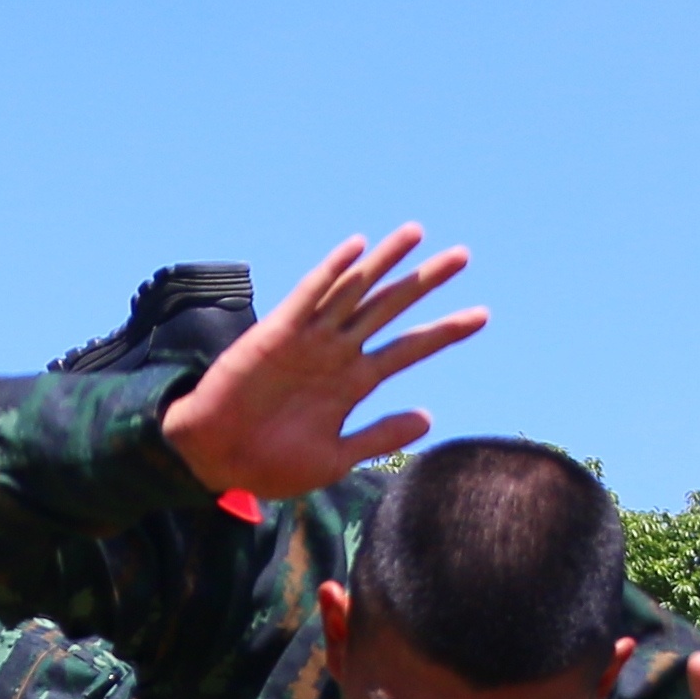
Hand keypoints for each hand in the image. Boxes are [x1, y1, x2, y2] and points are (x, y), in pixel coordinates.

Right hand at [155, 231, 486, 499]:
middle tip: (462, 256)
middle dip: (425, 282)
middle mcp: (336, 354)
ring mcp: (308, 341)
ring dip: (384, 263)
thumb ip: (378, 436)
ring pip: (354, 292)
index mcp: (353, 383)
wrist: (216, 461)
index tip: (482, 315)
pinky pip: (309, 297)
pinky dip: (331, 273)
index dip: (444, 331)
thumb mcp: (335, 458)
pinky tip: (356, 249)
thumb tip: (428, 418)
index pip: (408, 349)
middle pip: (389, 309)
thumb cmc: (271, 464)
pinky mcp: (277, 335)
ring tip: (417, 234)